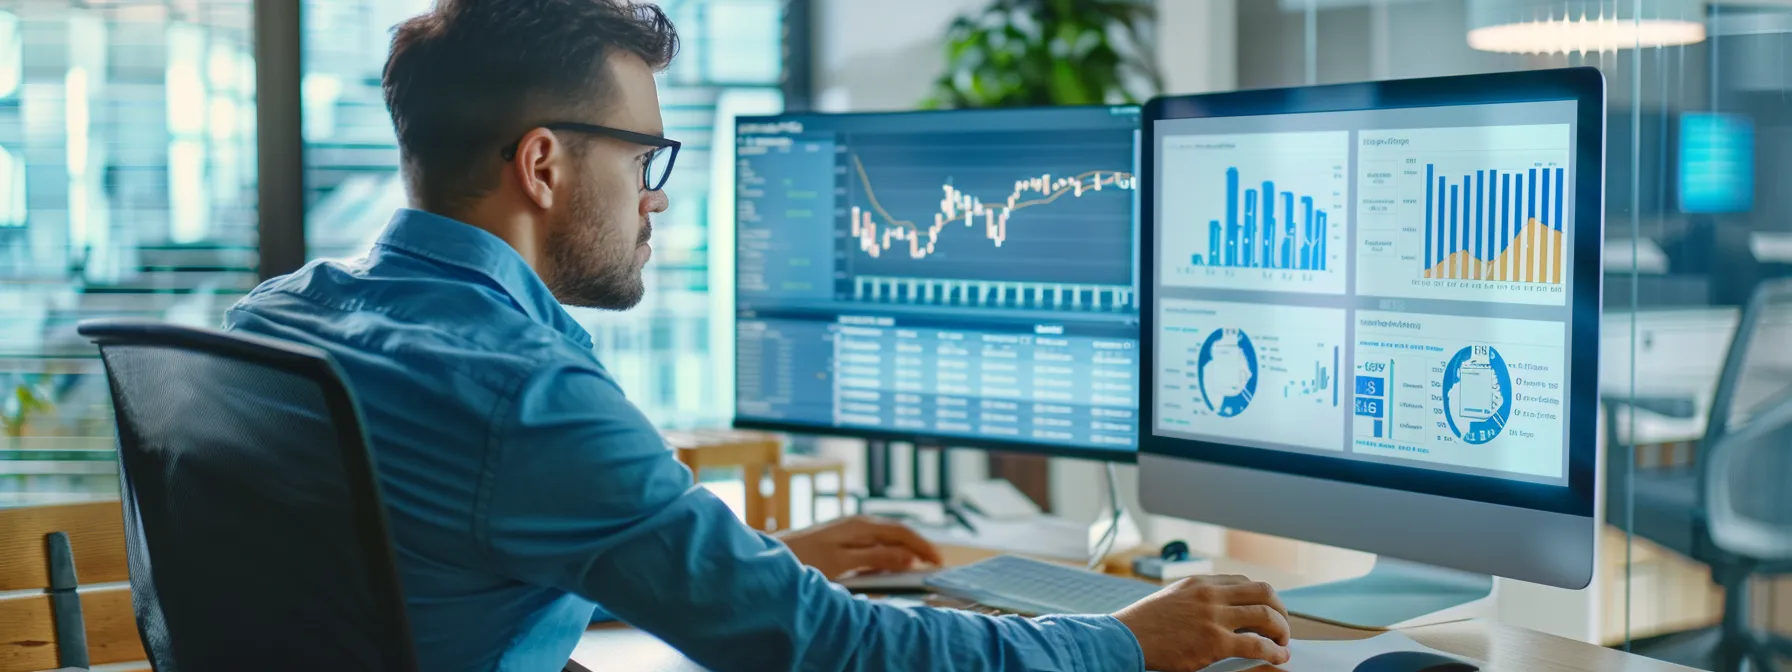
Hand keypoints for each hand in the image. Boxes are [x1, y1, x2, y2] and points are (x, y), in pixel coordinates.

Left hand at [776, 515, 942, 579]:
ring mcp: (850, 531)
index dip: (922, 545)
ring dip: (904, 550)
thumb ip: (875, 558)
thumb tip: (908, 556)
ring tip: (919, 564)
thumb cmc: (804, 559)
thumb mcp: (842, 562)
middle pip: (896, 533)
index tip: (938, 560)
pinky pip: (874, 544)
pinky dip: (888, 553)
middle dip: (917, 546)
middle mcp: (858, 524)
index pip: (901, 531)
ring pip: (886, 538)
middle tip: (935, 564)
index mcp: (861, 525)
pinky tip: (891, 564)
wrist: (771, 557)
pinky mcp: (843, 540)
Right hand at [1112, 574, 1292, 671]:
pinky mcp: (1215, 642)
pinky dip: (1274, 651)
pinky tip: (1277, 657)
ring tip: (1282, 643)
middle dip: (1280, 610)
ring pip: (1266, 616)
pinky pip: (1257, 645)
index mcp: (1200, 583)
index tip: (1267, 610)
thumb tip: (1223, 613)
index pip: (1244, 582)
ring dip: (1281, 631)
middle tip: (1282, 627)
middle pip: (1263, 593)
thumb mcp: (1173, 599)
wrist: (1126, 638)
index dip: (1262, 597)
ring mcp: (1214, 617)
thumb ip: (1198, 600)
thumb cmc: (1145, 624)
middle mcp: (1211, 595)